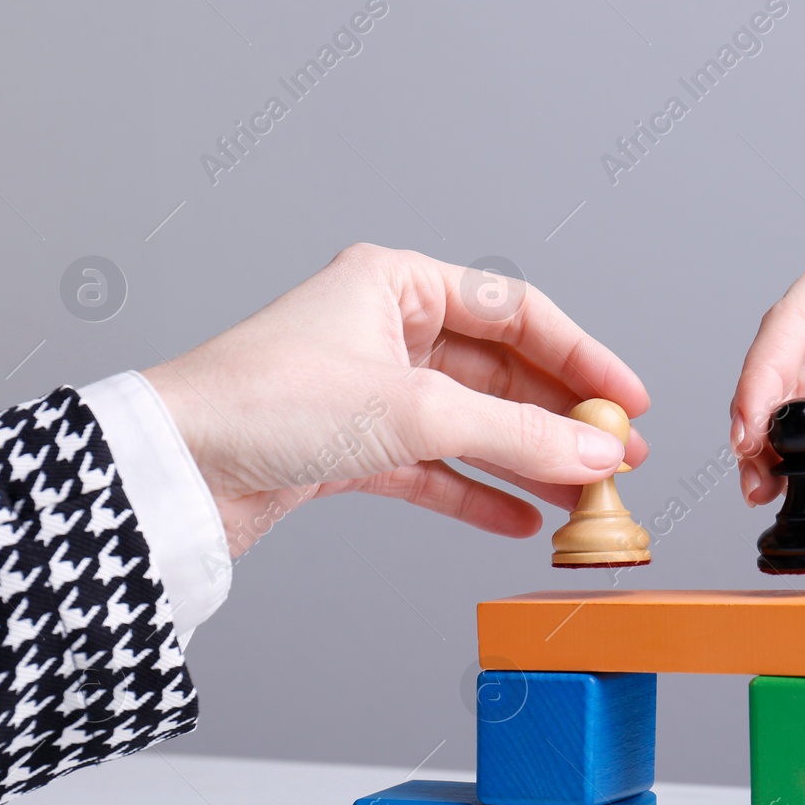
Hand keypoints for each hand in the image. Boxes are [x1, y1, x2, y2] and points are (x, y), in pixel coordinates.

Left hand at [143, 244, 648, 556]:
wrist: (175, 473)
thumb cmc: (264, 405)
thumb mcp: (414, 412)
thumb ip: (518, 433)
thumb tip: (599, 451)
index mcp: (398, 285)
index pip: (517, 314)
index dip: (582, 357)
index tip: (629, 403)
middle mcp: (388, 331)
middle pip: (501, 374)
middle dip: (561, 420)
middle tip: (617, 461)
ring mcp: (372, 391)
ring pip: (473, 425)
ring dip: (529, 462)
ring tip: (582, 499)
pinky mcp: (353, 447)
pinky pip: (437, 468)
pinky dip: (478, 493)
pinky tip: (521, 519)